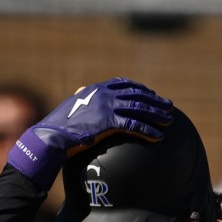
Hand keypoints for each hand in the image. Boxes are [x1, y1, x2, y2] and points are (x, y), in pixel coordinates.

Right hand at [7, 78, 173, 186]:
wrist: (52, 135)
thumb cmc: (60, 126)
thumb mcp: (74, 109)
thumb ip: (84, 103)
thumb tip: (84, 99)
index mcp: (95, 89)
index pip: (124, 84)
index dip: (140, 89)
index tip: (152, 94)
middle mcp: (103, 94)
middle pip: (136, 94)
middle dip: (154, 100)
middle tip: (168, 106)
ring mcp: (106, 106)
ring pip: (139, 108)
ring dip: (156, 115)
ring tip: (169, 121)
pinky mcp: (108, 121)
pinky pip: (135, 125)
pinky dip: (149, 130)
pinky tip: (158, 137)